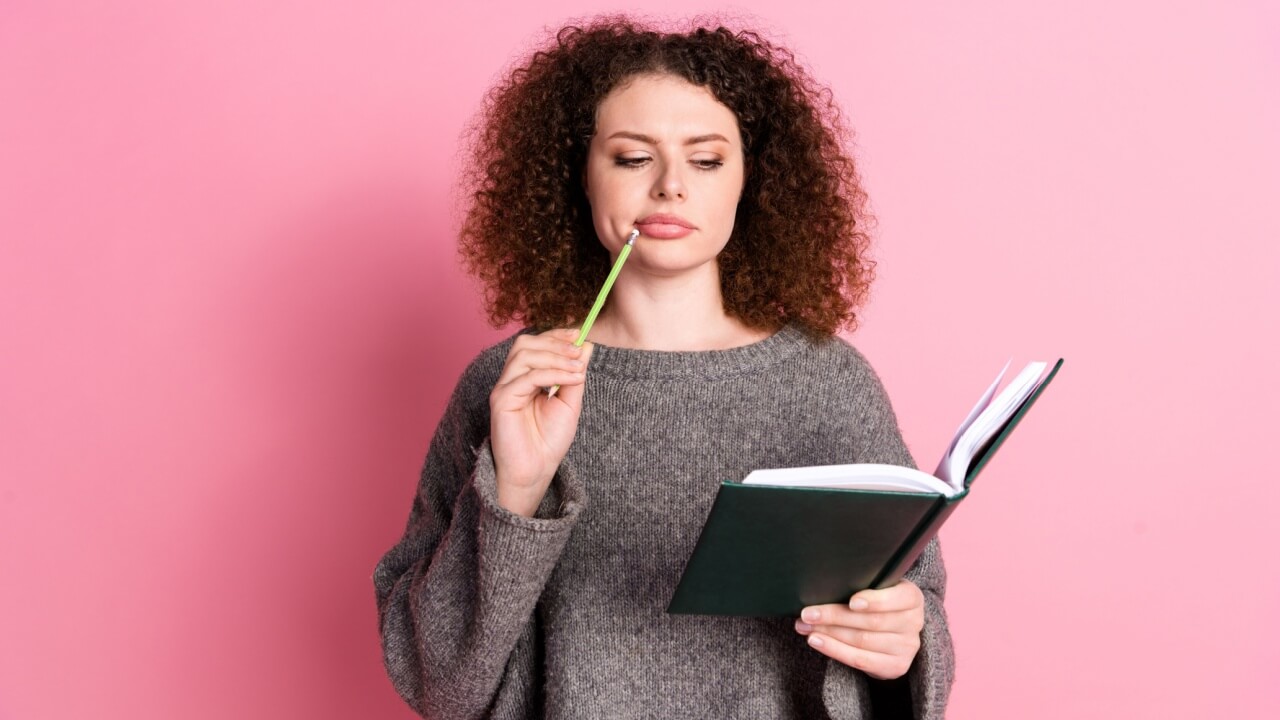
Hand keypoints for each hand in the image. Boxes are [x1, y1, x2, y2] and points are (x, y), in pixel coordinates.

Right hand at [489, 328, 591, 516]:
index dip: (555, 335)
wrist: (537, 470)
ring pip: (524, 355)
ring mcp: (504, 389)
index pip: (534, 344)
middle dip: (554, 343)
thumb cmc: (549, 441)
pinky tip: (571, 379)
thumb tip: (585, 345)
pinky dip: (553, 374)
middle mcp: (511, 380)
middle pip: (525, 344)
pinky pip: (527, 377)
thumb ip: (574, 374)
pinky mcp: (501, 400)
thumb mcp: (570, 402)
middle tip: (578, 351)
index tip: (578, 334)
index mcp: (524, 378)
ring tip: (577, 367)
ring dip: (555, 356)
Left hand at [794, 580, 924, 679]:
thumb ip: (860, 584)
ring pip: (862, 641)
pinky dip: (835, 650)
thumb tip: (822, 583)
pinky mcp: (896, 666)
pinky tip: (816, 640)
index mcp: (912, 597)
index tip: (852, 601)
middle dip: (835, 616)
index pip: (899, 599)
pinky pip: (860, 660)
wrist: (894, 633)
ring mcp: (907, 647)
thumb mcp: (877, 588)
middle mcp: (914, 623)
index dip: (876, 601)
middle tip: (808, 613)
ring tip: (804, 626)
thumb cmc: (878, 602)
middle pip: (871, 621)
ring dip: (829, 633)